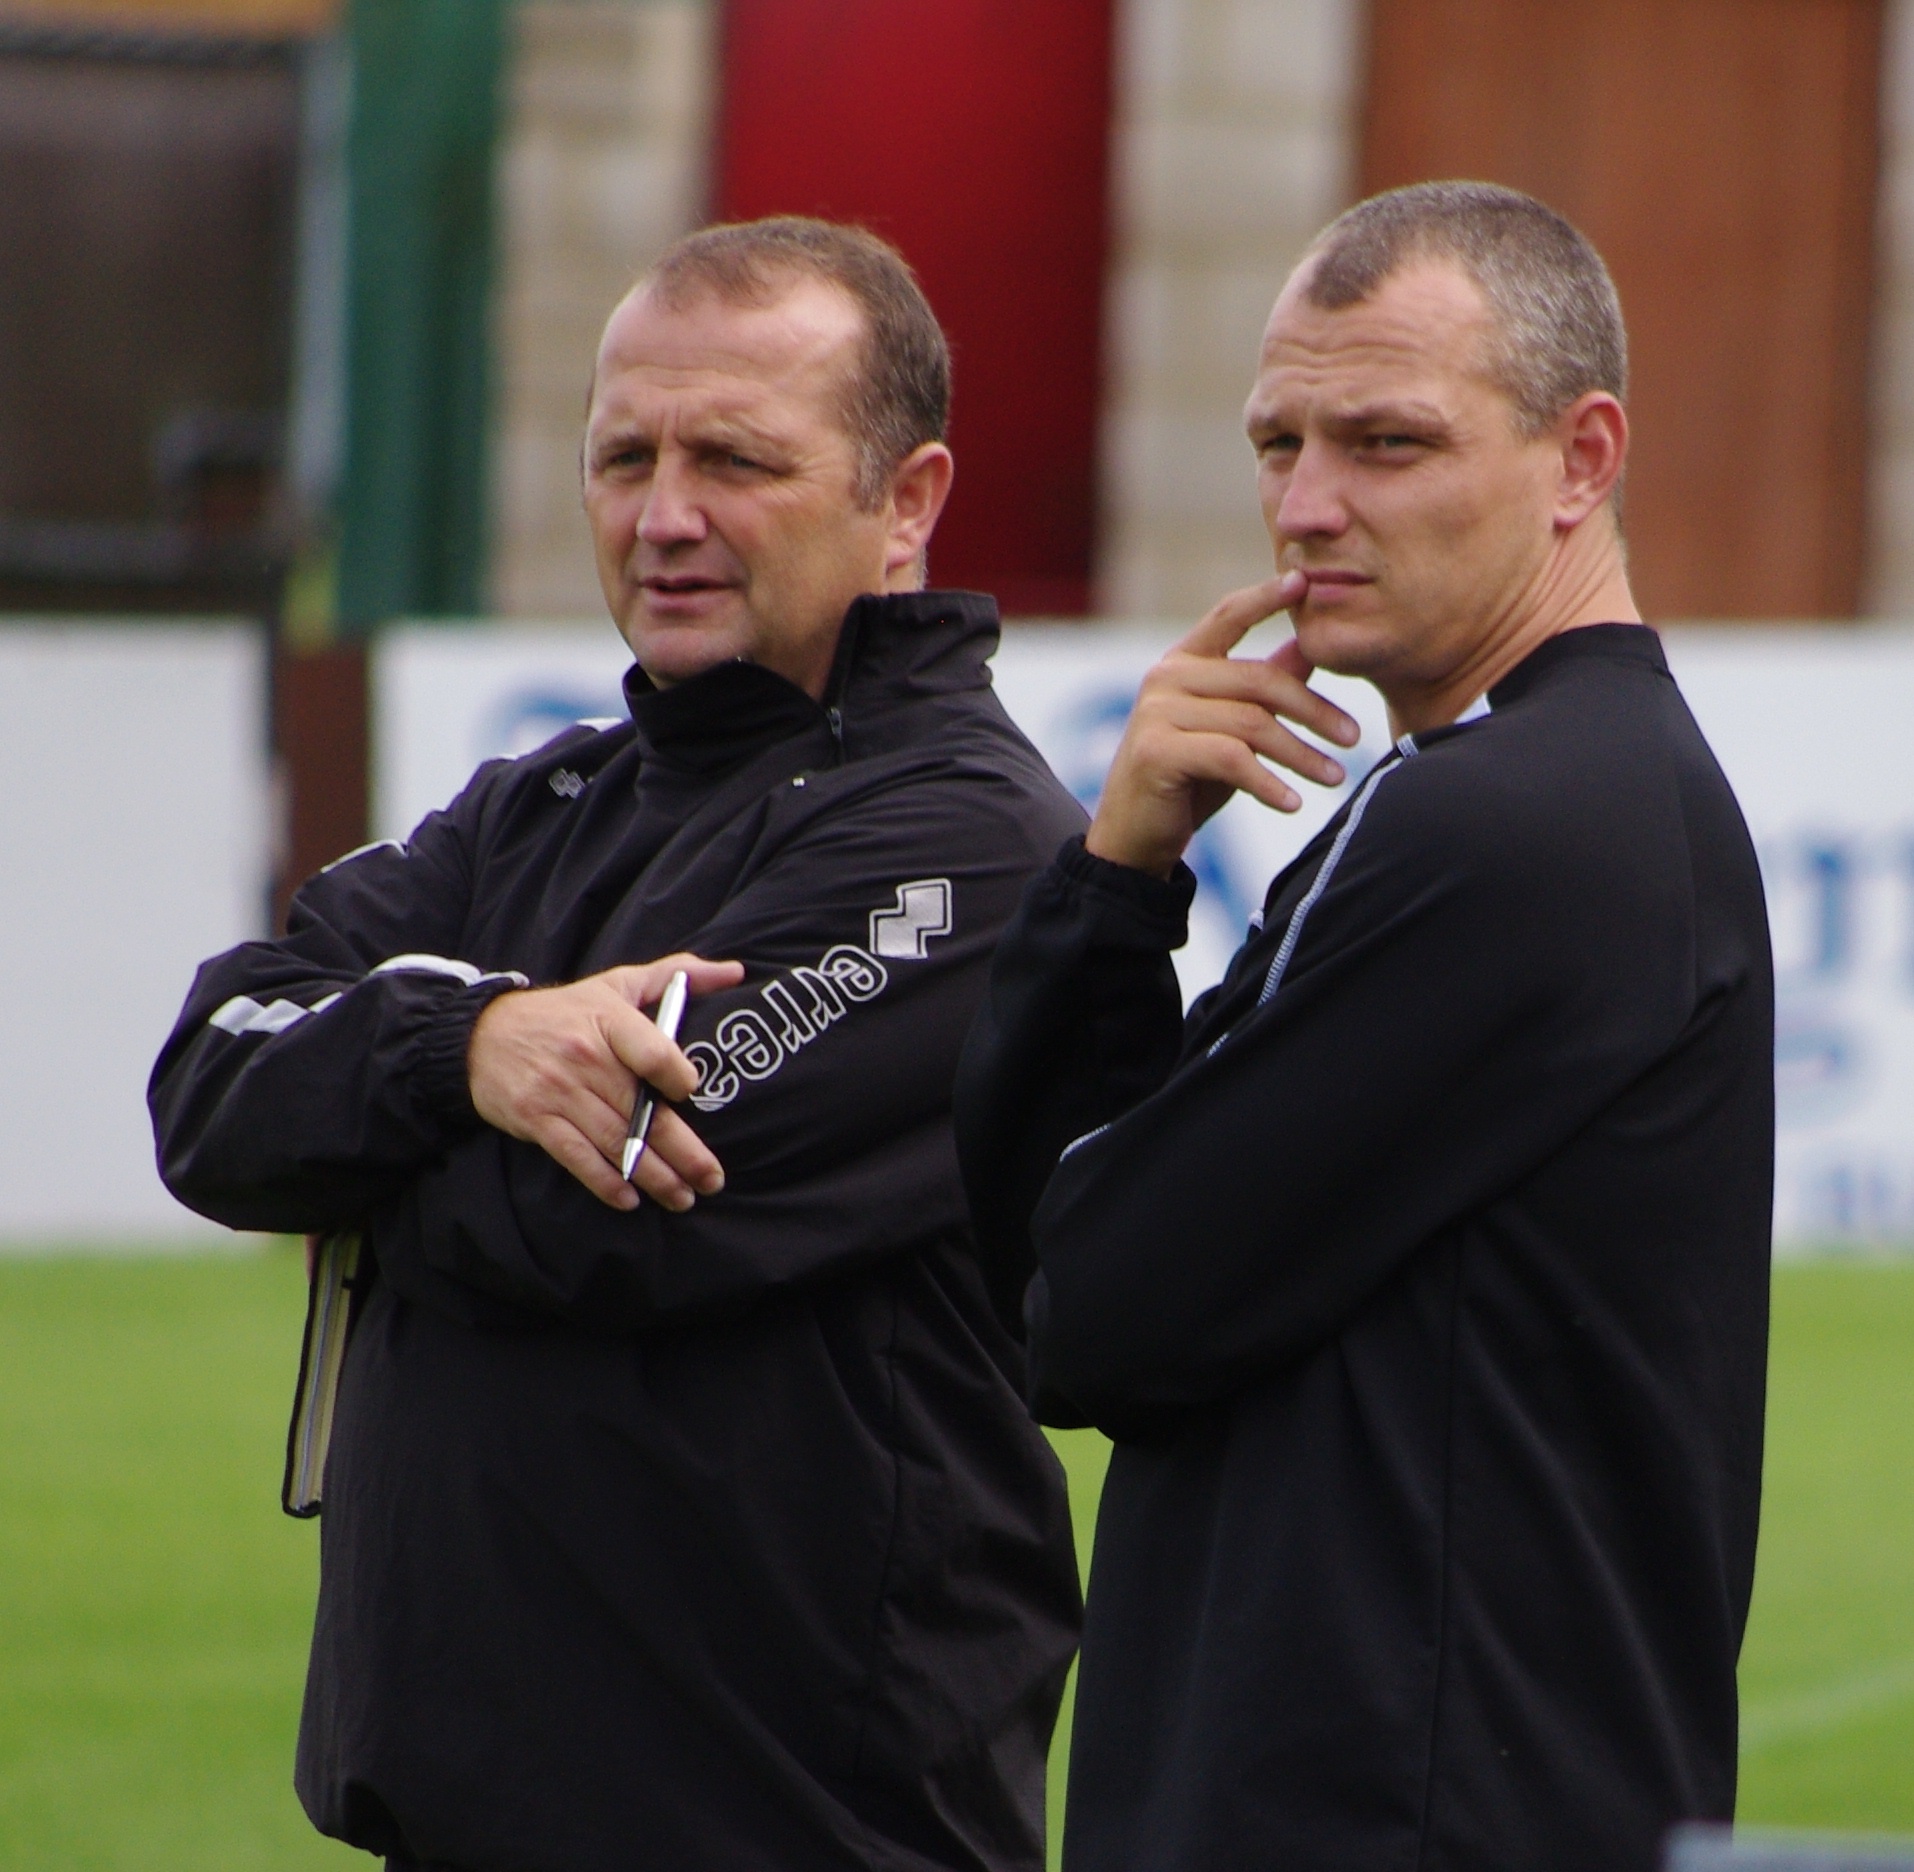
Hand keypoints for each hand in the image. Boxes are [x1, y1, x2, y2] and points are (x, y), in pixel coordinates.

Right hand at [468, 954, 744, 1212]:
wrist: (483, 1034)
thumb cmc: (566, 1012)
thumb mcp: (618, 983)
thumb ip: (678, 975)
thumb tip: (735, 971)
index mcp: (609, 1018)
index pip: (651, 1050)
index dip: (676, 1074)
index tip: (692, 1092)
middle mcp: (585, 1057)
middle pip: (641, 1110)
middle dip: (683, 1152)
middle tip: (712, 1179)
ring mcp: (559, 1091)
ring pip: (615, 1140)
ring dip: (652, 1176)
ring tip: (682, 1197)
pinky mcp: (537, 1120)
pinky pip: (577, 1158)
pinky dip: (605, 1182)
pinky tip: (629, 1199)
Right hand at [1084, 571, 1360, 878]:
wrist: (1135, 838)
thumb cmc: (1187, 781)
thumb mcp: (1232, 730)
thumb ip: (1262, 689)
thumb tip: (1308, 649)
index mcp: (1182, 662)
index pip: (1228, 615)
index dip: (1266, 596)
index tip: (1304, 581)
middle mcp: (1165, 677)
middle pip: (1258, 681)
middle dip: (1313, 710)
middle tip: (1353, 737)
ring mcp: (1157, 712)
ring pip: (1250, 724)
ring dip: (1300, 755)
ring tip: (1335, 778)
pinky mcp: (1157, 751)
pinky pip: (1231, 759)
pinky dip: (1269, 783)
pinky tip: (1293, 803)